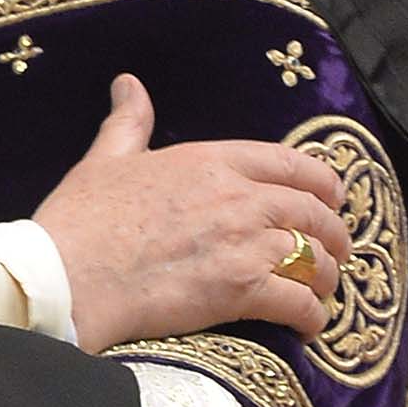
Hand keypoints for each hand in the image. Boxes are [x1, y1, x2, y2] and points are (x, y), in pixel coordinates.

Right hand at [34, 73, 350, 351]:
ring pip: (315, 258)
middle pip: (313, 212)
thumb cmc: (84, 217)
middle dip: (334, 233)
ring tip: (320, 290)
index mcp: (208, 160)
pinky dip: (312, 316)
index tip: (332, 196)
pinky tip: (307, 323)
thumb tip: (128, 83)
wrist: (71, 273)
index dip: (322, 181)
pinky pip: (301, 303)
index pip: (289, 162)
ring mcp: (244, 245)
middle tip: (335, 249)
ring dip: (326, 277)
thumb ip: (129, 121)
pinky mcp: (243, 292)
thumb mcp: (107, 158)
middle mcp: (237, 197)